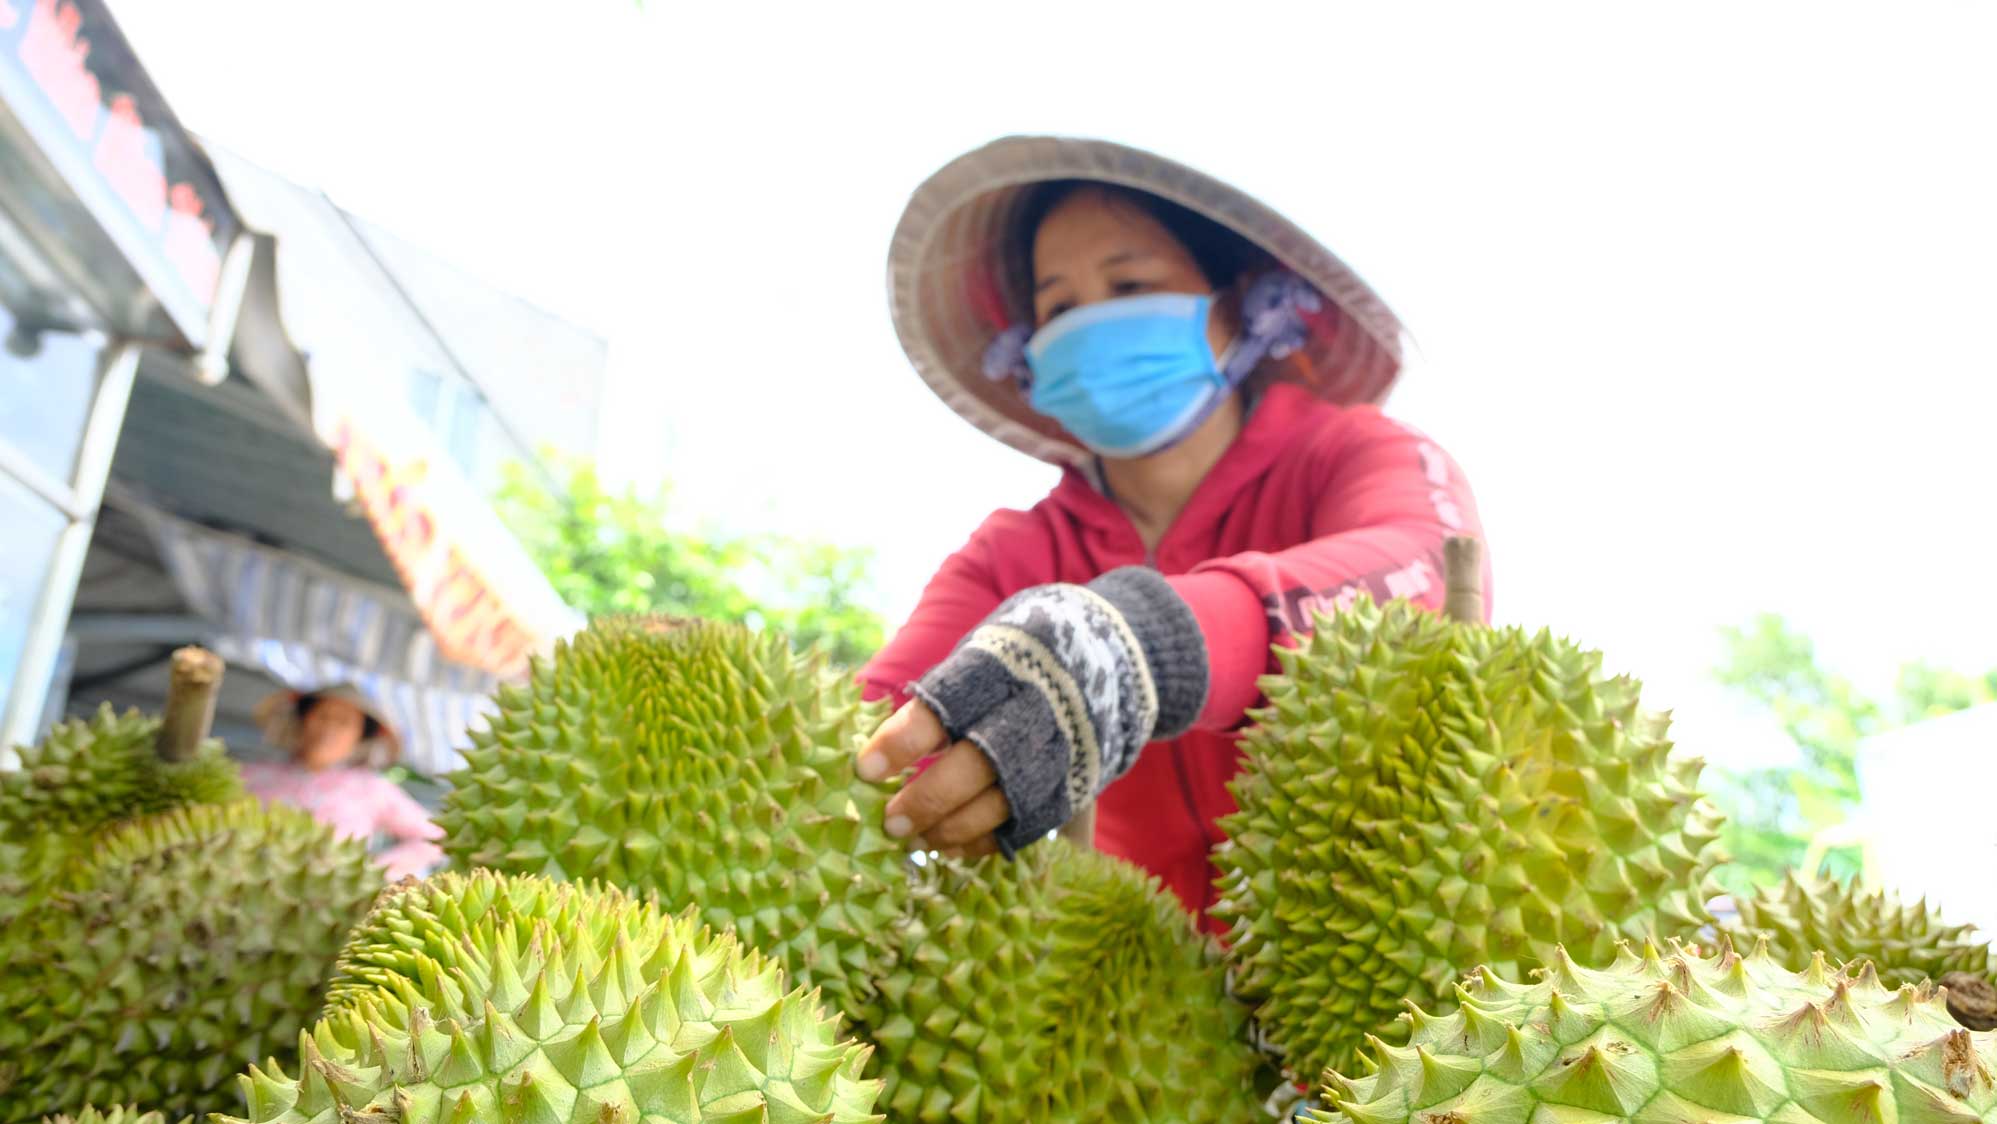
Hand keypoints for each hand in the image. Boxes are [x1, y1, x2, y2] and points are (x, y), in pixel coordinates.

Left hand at [855, 567, 1211, 858]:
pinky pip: (1026, 824)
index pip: (945, 708)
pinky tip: (952, 843)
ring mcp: (1060, 751)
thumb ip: (947, 690)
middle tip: (890, 822)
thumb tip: (879, 739)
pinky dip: (985, 840)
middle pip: (974, 767)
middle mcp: (1033, 711)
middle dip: (926, 799)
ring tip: (916, 835)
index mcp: (1003, 666)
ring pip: (1001, 805)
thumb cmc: (1031, 648)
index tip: (865, 769)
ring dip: (951, 828)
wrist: (1124, 651)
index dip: (902, 742)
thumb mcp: (992, 644)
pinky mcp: (1076, 783)